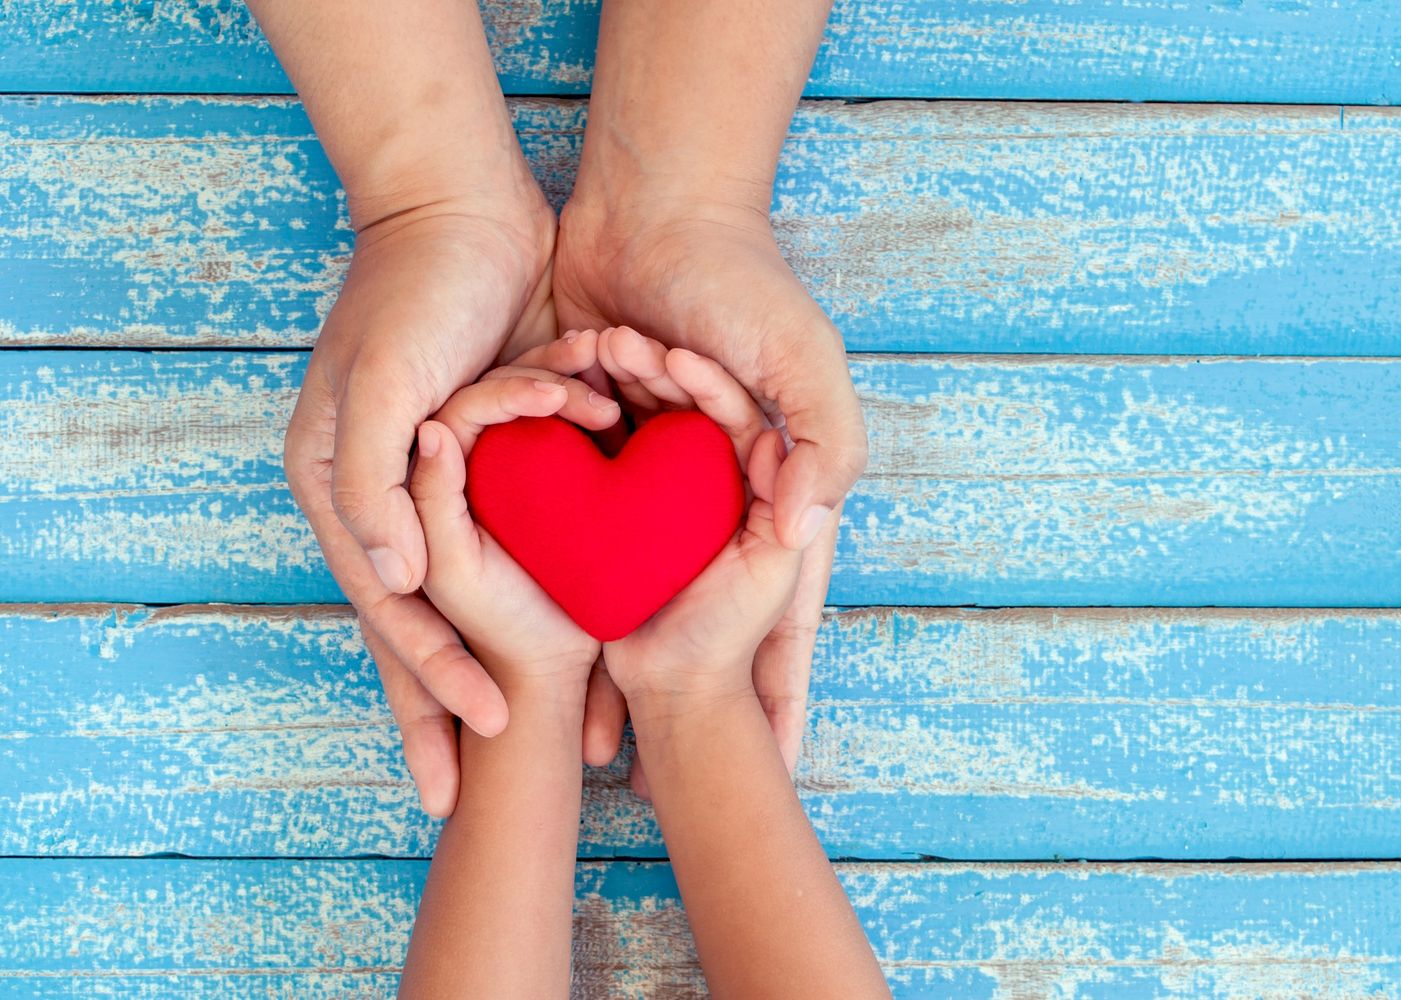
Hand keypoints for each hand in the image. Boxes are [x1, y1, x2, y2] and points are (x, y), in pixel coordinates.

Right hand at [284, 187, 596, 817]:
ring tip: (566, 728)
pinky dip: (547, 585)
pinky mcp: (498, 455)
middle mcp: (393, 501)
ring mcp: (443, 483)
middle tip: (493, 785)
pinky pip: (520, 537)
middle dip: (455, 707)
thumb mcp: (382, 384)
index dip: (427, 689)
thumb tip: (390, 581)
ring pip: (477, 596)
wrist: (461, 210)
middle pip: (426, 629)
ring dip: (505, 658)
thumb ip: (375, 483)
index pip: (391, 619)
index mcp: (352, 496)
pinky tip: (589, 632)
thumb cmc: (412, 296)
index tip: (468, 754)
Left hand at [554, 197, 863, 778]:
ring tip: (591, 713)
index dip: (789, 680)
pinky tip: (541, 621)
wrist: (655, 206)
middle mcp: (717, 487)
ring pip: (637, 572)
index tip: (781, 754)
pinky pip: (583, 513)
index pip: (790, 603)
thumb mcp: (805, 361)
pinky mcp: (599, 438)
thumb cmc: (743, 282)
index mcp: (775, 482)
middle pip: (707, 607)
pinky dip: (565, 555)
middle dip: (683, 681)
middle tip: (650, 755)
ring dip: (615, 629)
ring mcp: (656, 468)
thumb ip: (826, 442)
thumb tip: (807, 530)